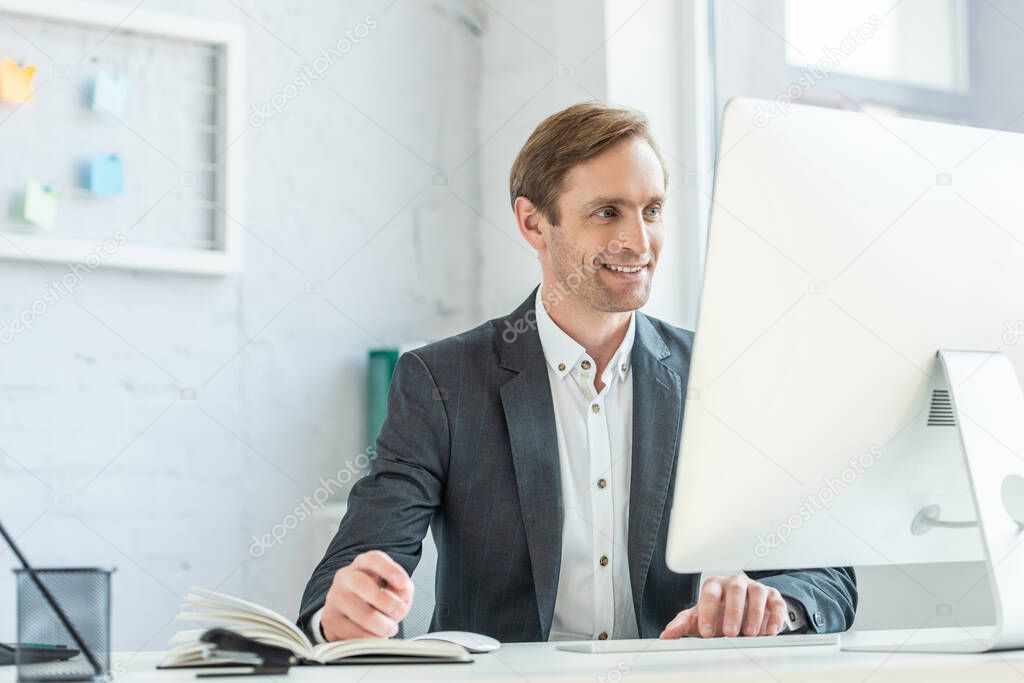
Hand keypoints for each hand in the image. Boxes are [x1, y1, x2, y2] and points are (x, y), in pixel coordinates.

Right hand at [321, 550, 414, 639]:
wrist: (349, 614)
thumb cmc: (375, 599)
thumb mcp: (394, 589)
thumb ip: (403, 589)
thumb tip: (403, 591)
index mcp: (363, 564)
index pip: (373, 559)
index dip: (390, 570)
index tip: (403, 584)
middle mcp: (345, 577)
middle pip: (362, 584)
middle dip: (387, 602)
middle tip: (399, 613)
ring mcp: (335, 597)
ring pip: (361, 613)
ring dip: (382, 626)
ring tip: (389, 628)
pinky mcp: (330, 619)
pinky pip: (353, 633)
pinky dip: (370, 638)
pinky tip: (375, 635)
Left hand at [659, 575, 787, 638]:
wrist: (740, 612)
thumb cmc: (717, 614)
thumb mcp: (698, 618)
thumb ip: (682, 624)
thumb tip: (666, 635)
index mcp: (714, 586)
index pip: (710, 593)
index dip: (708, 612)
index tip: (706, 632)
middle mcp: (735, 583)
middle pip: (735, 590)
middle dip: (733, 612)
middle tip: (730, 633)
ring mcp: (755, 588)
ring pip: (757, 593)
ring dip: (755, 613)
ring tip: (751, 633)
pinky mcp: (772, 597)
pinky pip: (776, 602)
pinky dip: (774, 617)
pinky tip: (770, 632)